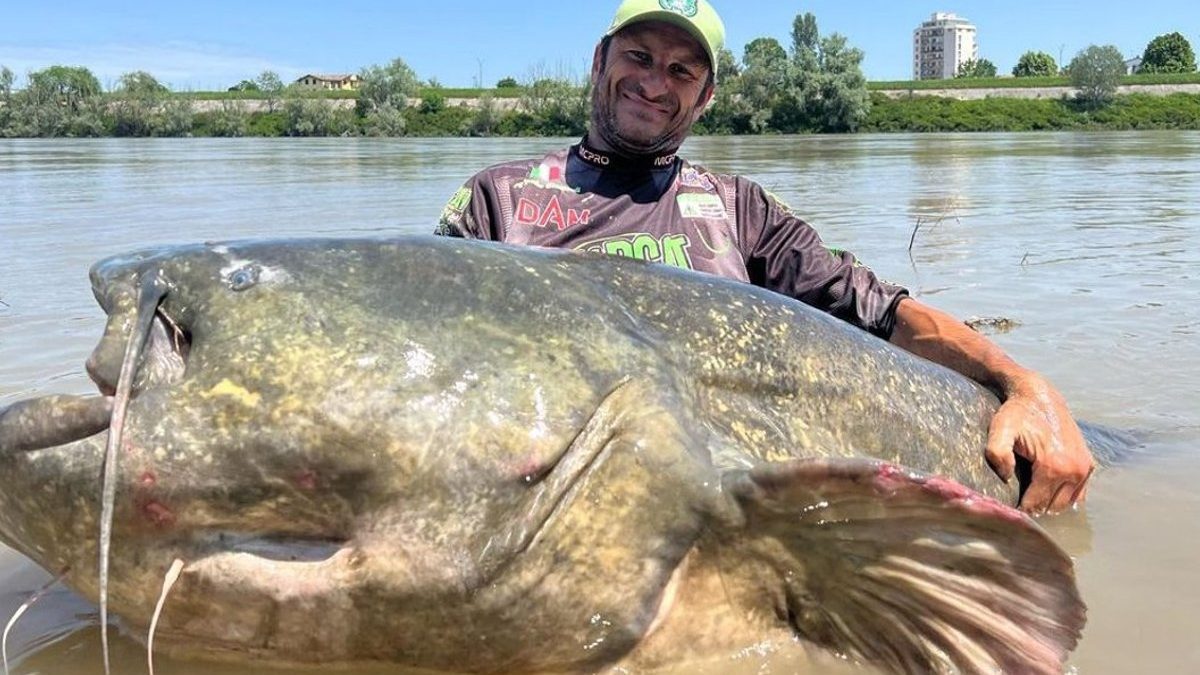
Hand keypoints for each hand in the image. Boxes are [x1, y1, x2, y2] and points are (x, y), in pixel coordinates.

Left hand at [984, 374, 1095, 513]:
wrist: (1039, 396)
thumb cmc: (1017, 414)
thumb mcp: (1000, 429)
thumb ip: (997, 453)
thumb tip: (1006, 477)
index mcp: (1055, 466)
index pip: (1035, 505)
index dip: (1019, 508)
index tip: (1006, 504)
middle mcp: (1076, 470)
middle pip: (1051, 507)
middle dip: (1034, 507)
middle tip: (1016, 498)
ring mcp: (1086, 468)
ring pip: (1065, 503)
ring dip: (1049, 502)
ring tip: (1030, 493)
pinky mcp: (1090, 465)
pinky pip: (1078, 494)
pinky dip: (1063, 495)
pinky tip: (1046, 488)